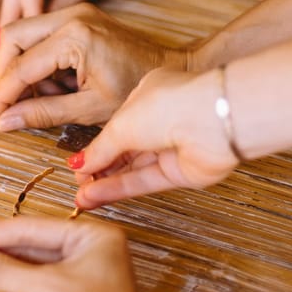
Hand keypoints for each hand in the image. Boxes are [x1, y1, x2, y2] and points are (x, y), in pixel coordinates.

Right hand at [0, 3, 179, 130]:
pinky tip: (58, 85)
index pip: (21, 67)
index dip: (1, 96)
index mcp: (75, 37)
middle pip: (12, 38)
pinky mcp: (78, 15)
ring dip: (23, 68)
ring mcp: (75, 11)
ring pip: (23, 33)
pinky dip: (38, 61)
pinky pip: (41, 33)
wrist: (173, 69)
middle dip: (6, 75)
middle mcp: (71, 16)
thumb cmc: (138, 91)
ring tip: (47, 98)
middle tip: (11, 106)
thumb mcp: (91, 109)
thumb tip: (4, 121)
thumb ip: (45, 114)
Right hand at [71, 67, 237, 208]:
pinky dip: (120, 189)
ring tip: (81, 195)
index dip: (96, 146)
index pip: (117, 125)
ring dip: (106, 183)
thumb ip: (100, 148)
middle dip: (99, 167)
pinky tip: (97, 197)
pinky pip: (144, 182)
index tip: (77, 162)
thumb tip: (81, 164)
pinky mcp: (181, 172)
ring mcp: (173, 146)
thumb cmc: (173, 104)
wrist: (214, 121)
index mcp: (148, 94)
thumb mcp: (122, 123)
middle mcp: (162, 119)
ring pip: (132, 168)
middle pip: (124, 149)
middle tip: (77, 182)